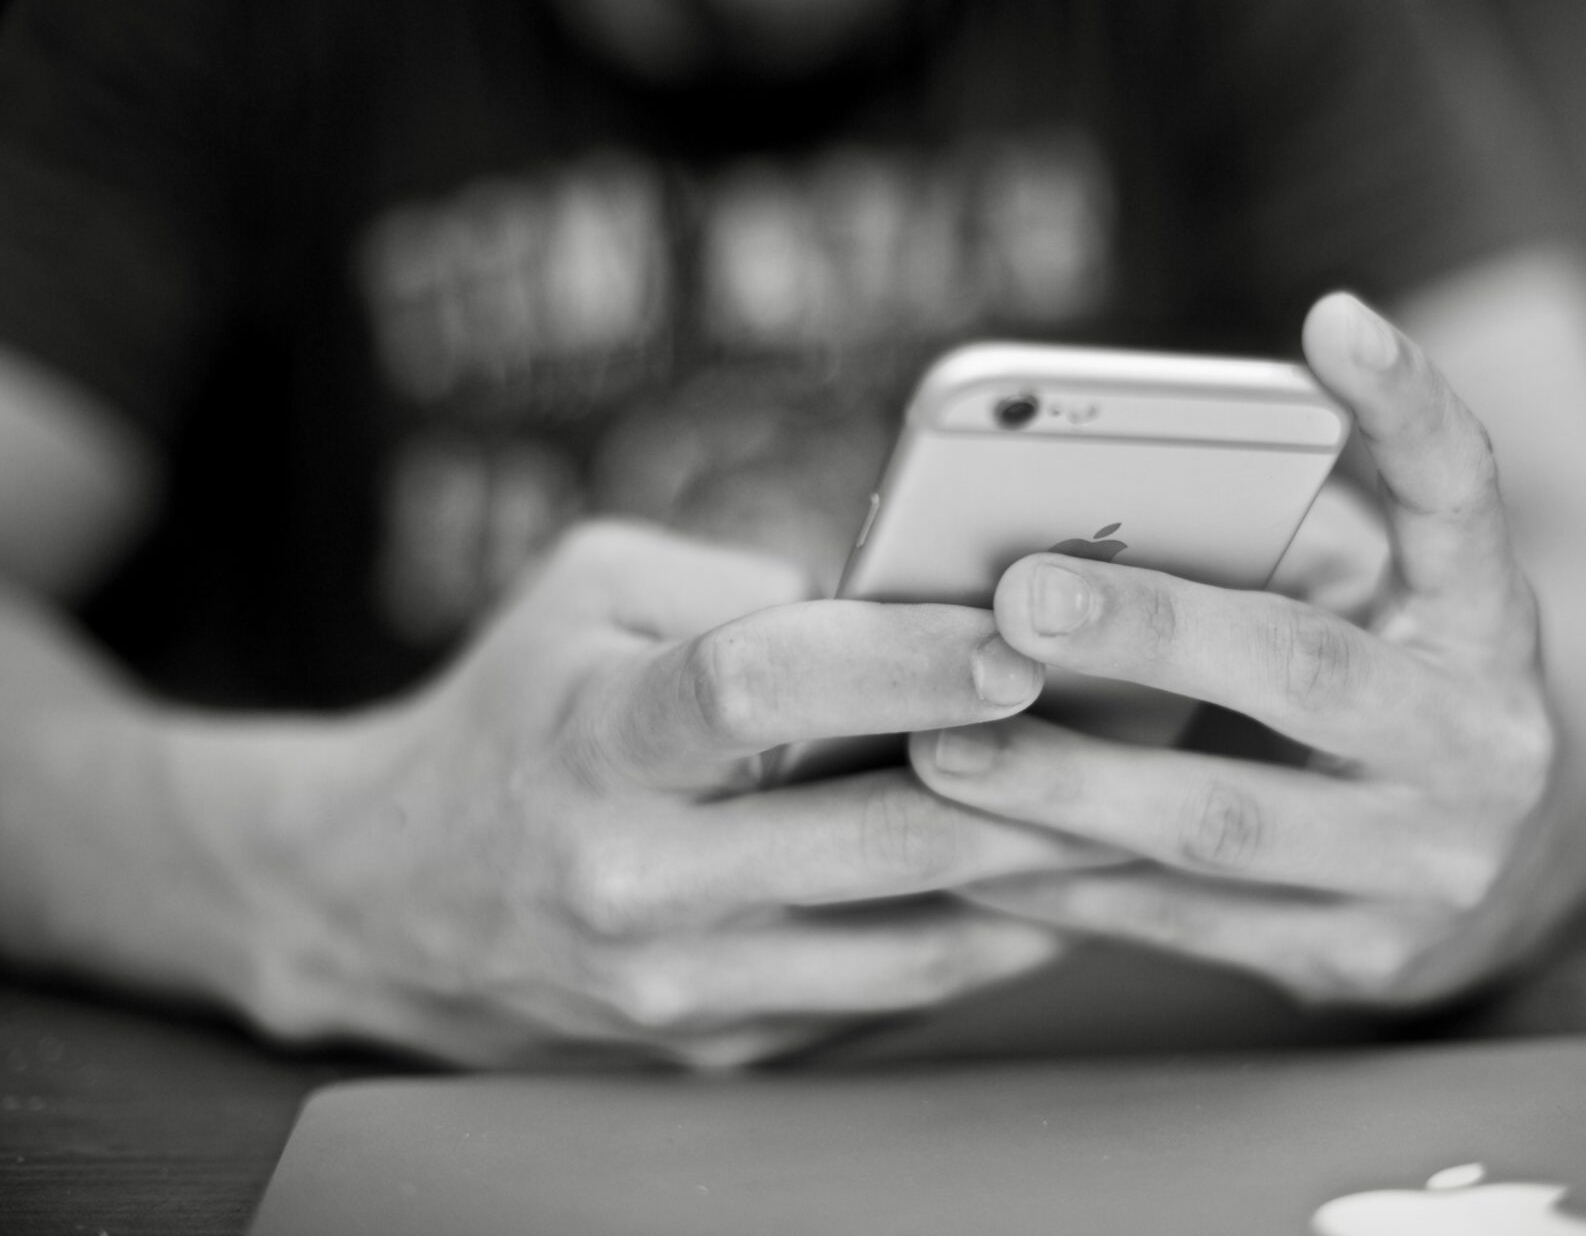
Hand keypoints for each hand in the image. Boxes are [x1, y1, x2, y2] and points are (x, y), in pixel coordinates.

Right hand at [224, 522, 1097, 1066]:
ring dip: (1044, 878)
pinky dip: (979, 937)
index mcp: (594, 736)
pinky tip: (1060, 884)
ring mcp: (679, 986)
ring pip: (912, 943)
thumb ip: (746, 580)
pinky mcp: (718, 1047)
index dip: (894, 661)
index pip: (757, 691)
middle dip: (1032, 781)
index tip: (1014, 634)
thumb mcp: (592, 591)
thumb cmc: (514, 708)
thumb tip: (918, 601)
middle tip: (1154, 726)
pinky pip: (886, 995)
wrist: (389, 899)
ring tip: (1149, 808)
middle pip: (875, 837)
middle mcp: (633, 877)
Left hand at [908, 293, 1563, 1008]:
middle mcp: (1484, 742)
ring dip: (1073, 788)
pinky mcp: (1364, 959)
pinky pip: (1190, 923)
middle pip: (1306, 671)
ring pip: (1226, 825)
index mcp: (1492, 620)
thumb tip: (1077, 506)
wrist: (1508, 862)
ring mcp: (1431, 866)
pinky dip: (1072, 887)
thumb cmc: (1393, 684)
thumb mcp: (1387, 599)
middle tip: (1020, 598)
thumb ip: (1290, 545)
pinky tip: (971, 854)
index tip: (1333, 316)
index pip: (1468, 495)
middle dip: (1154, 632)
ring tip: (942, 750)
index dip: (1409, 406)